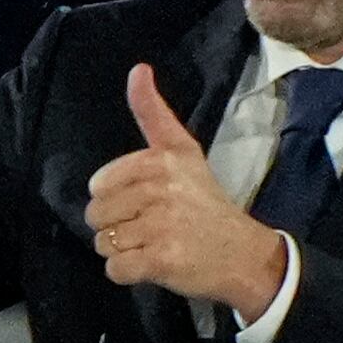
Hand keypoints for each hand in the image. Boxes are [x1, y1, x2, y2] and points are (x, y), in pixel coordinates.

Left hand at [85, 67, 286, 317]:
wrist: (245, 254)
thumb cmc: (207, 204)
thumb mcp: (184, 152)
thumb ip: (155, 115)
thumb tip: (137, 69)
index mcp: (162, 160)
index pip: (98, 185)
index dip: (115, 198)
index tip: (147, 201)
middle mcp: (161, 189)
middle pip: (96, 215)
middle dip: (117, 227)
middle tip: (152, 227)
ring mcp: (161, 225)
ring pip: (103, 243)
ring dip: (123, 251)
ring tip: (155, 244)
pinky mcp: (161, 260)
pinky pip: (115, 269)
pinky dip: (129, 273)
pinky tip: (155, 264)